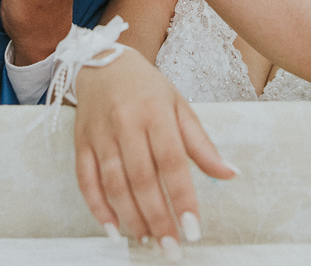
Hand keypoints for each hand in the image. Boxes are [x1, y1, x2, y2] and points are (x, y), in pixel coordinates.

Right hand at [72, 50, 236, 252]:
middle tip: (170, 246)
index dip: (182, 198)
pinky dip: (98, 207)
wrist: (102, 63)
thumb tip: (230, 174)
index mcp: (156, 112)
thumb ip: (201, 144)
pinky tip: (113, 227)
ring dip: (130, 216)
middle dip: (157, 217)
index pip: (172, 161)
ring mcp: (100, 134)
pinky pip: (86, 180)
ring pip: (113, 183)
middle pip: (142, 178)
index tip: (192, 229)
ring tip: (147, 238)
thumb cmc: (146, 88)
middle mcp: (126, 123)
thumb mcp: (180, 106)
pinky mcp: (80, 142)